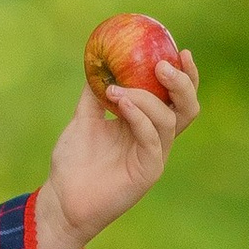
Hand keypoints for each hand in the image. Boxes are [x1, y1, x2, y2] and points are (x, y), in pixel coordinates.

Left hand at [32, 45, 198, 248]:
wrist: (62, 198)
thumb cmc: (74, 162)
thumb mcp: (83, 119)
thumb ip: (94, 93)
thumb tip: (97, 61)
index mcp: (145, 125)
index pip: (174, 97)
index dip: (184, 75)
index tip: (180, 50)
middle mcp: (155, 138)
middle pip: (186, 108)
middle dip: (183, 83)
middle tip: (164, 65)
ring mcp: (154, 155)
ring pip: (169, 120)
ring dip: (146, 98)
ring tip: (117, 89)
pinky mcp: (147, 171)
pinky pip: (152, 139)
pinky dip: (140, 117)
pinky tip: (121, 102)